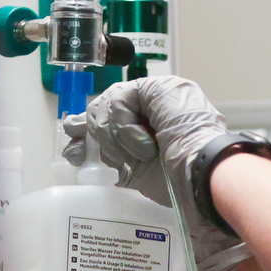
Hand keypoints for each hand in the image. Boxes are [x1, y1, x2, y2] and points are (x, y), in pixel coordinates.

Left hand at [62, 77, 251, 270]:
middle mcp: (152, 109)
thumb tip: (76, 150)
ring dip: (115, 136)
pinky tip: (145, 144)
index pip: (108, 120)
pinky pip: (121, 99)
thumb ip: (110, 156)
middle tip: (103, 155)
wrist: (197, 178)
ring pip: (109, 104)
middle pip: (104, 108)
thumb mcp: (135, 172)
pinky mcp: (158, 87)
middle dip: (94, 134)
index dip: (85, 133)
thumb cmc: (178, 182)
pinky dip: (126, 126)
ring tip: (137, 154)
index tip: (73, 152)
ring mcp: (156, 96)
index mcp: (150, 128)